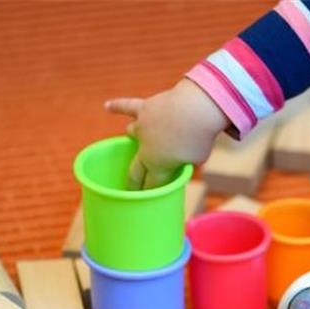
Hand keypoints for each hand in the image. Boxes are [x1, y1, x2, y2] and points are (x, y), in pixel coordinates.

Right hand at [106, 79, 229, 187]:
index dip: (149, 194)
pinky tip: (108, 107)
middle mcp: (145, 149)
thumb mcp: (198, 158)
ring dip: (132, 137)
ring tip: (131, 137)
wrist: (196, 108)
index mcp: (158, 166)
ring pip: (131, 133)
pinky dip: (117, 106)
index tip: (148, 200)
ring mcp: (142, 127)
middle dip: (134, 182)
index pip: (150, 185)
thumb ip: (187, 161)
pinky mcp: (144, 108)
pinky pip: (127, 107)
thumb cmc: (200, 136)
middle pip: (136, 169)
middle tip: (133, 189)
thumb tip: (184, 158)